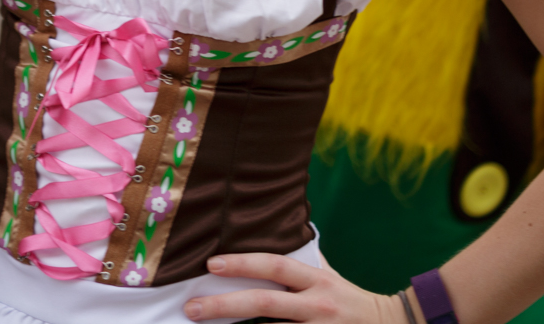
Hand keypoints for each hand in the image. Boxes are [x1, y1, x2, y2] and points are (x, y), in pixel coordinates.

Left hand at [182, 253, 404, 322]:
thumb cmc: (351, 299)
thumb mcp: (329, 275)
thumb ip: (302, 262)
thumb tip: (274, 234)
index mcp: (317, 280)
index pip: (275, 266)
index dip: (243, 263)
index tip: (212, 264)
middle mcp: (317, 305)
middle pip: (265, 303)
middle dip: (224, 305)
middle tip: (192, 309)